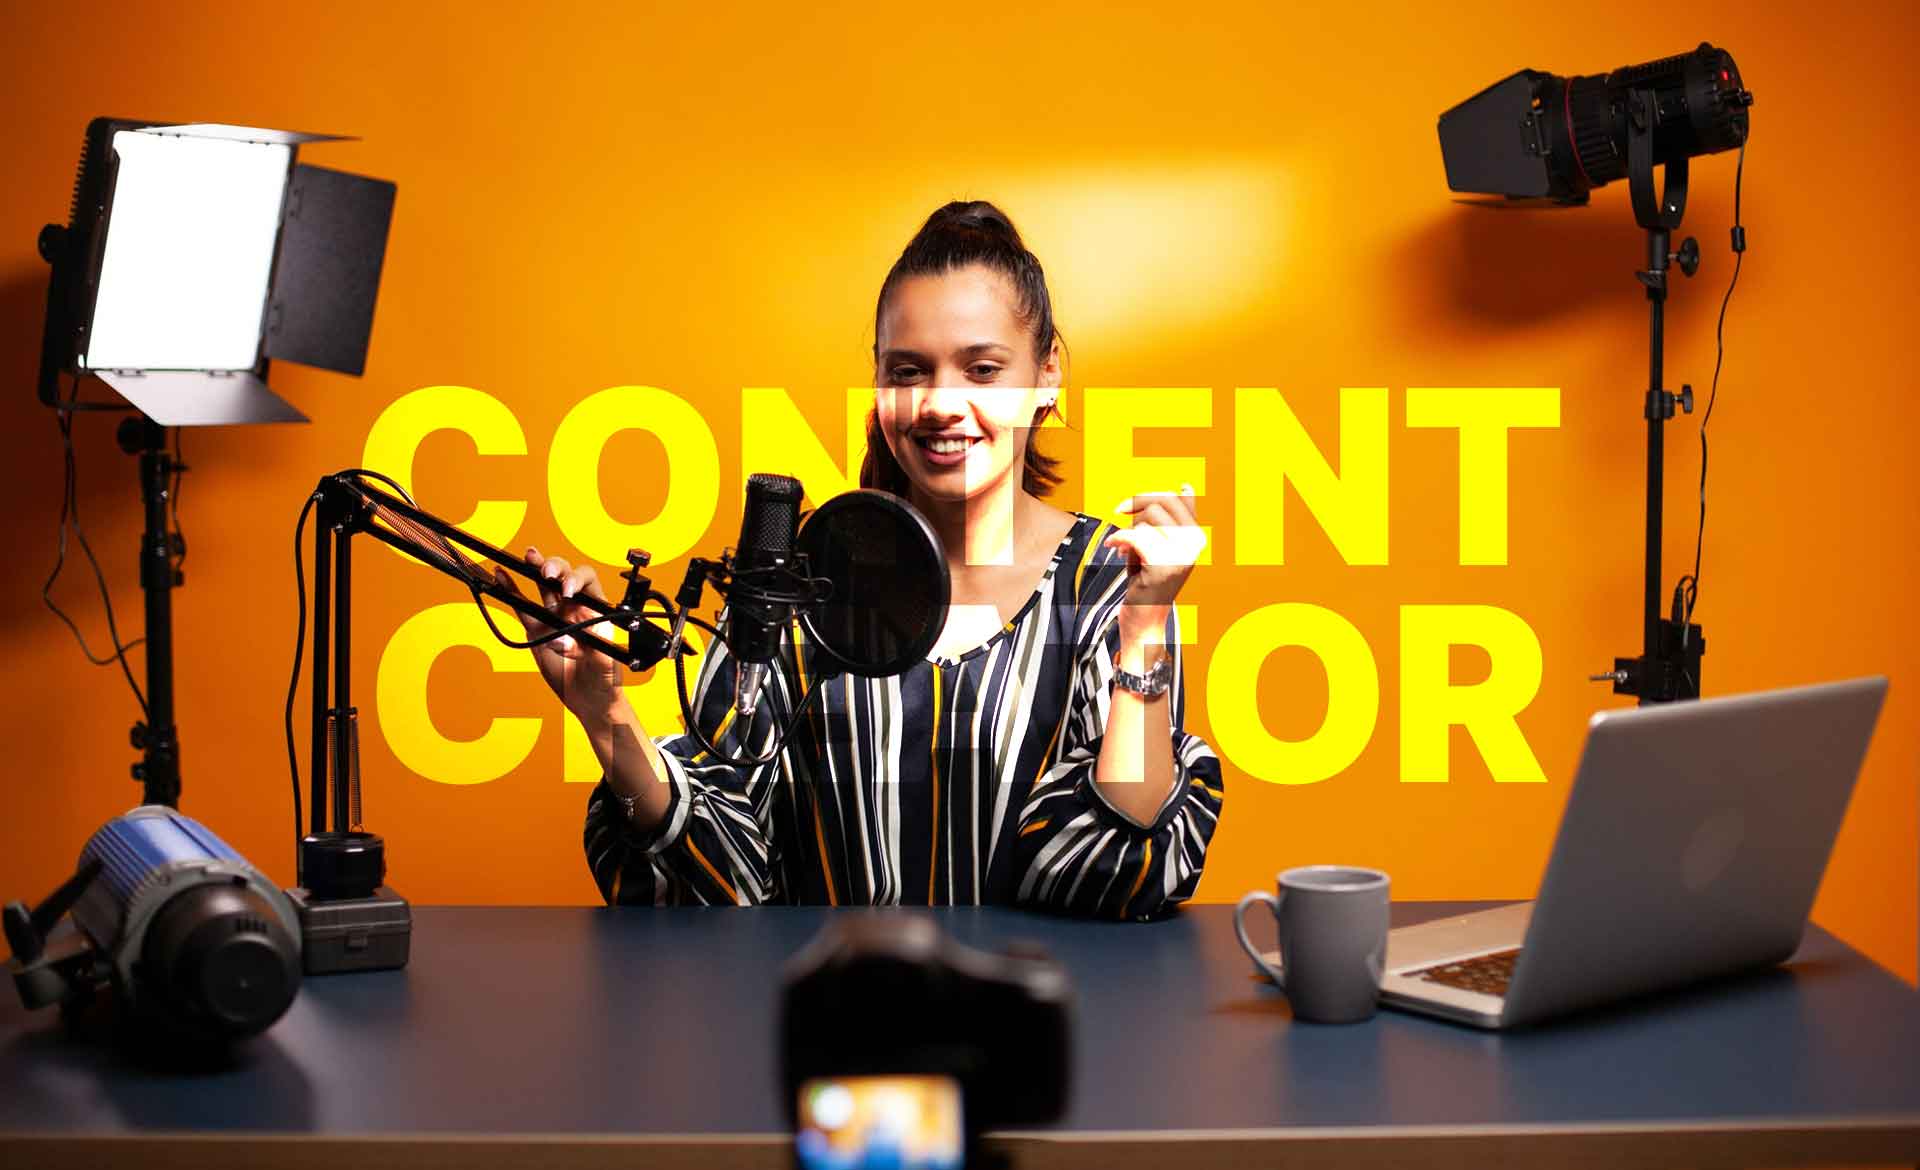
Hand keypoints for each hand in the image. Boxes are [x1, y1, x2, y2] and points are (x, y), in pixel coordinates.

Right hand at [492, 548, 625, 727]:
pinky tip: (501, 577)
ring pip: (542, 586)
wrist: (589, 699)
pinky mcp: (537, 630)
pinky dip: (511, 592)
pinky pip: (522, 608)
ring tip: (527, 557)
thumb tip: (572, 636)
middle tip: (546, 573)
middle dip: (555, 569)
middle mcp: (575, 607)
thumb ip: (594, 649)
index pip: (587, 581)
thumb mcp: (606, 665)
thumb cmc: (605, 680)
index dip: (577, 580)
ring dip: (534, 569)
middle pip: (564, 576)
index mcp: (596, 609)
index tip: (567, 591)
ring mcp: (554, 616)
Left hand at [1105, 484, 1203, 646]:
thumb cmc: (1148, 580)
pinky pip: (1135, 536)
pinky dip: (1119, 540)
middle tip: (1120, 521)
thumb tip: (1187, 485)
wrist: (1144, 619)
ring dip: (1129, 530)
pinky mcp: (1164, 565)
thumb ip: (1171, 518)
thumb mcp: (1162, 544)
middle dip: (1135, 508)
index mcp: (1197, 535)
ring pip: (1147, 518)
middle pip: (1160, 502)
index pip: (1175, 497)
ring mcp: (1182, 554)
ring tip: (1124, 548)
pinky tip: (1113, 548)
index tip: (1126, 508)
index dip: (1147, 496)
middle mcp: (1195, 543)